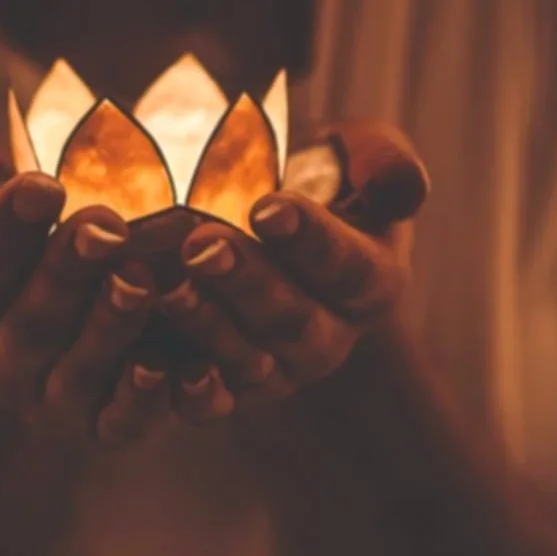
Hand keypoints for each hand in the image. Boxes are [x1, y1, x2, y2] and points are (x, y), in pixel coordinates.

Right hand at [0, 144, 172, 446]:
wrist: (44, 286)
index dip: (3, 232)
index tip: (43, 184)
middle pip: (29, 325)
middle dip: (67, 273)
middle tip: (106, 224)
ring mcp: (48, 399)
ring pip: (76, 373)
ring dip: (109, 328)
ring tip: (140, 278)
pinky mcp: (101, 424)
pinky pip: (119, 423)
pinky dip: (144, 400)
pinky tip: (169, 365)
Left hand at [155, 121, 424, 418]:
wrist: (248, 205)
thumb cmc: (312, 174)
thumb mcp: (356, 152)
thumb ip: (382, 161)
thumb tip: (405, 188)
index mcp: (372, 282)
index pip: (350, 268)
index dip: (311, 241)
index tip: (268, 208)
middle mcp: (329, 336)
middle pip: (294, 321)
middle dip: (247, 282)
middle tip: (201, 244)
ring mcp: (277, 370)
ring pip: (247, 361)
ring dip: (206, 326)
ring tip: (167, 286)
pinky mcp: (226, 391)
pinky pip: (207, 404)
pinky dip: (183, 390)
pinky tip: (151, 363)